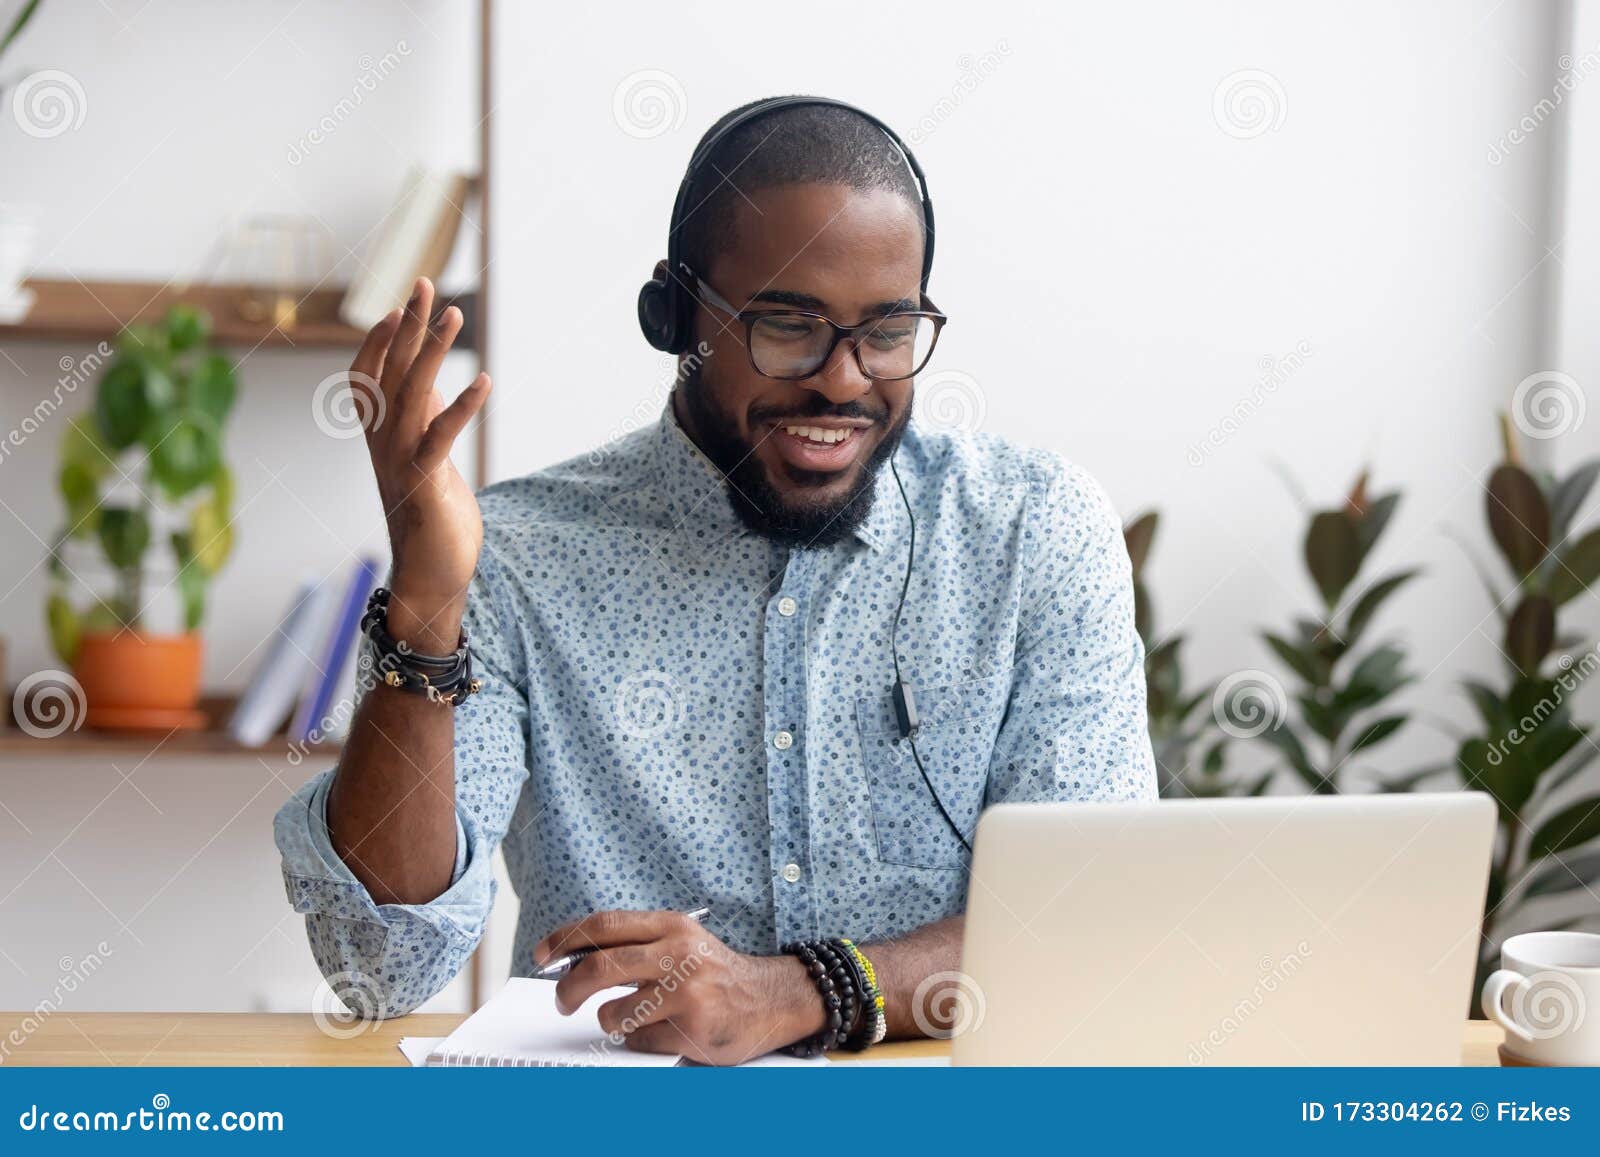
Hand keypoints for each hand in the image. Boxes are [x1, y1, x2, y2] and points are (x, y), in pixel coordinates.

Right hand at [348, 277, 490, 651]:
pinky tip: (484, 382)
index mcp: (380, 438)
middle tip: (425, 284)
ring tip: (454, 315)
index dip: (380, 340)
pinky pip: (440, 437)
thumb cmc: (432, 517)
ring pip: (411, 394)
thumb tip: (432, 382)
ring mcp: (400, 462)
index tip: (400, 306)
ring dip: (434, 351)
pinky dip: (461, 407)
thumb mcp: (427, 460)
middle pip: (390, 372)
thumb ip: (424, 421)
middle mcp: (383, 445)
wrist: (430, 578)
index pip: (367, 376)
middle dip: (408, 326)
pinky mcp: (426, 483)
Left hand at [534, 910, 825, 1065]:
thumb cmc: (715, 972)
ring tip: (627, 1018)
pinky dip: (639, 1040)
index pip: (603, 925)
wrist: (770, 999)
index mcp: (671, 926)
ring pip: (614, 1012)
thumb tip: (572, 957)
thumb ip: (635, 943)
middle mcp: (679, 954)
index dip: (564, 939)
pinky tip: (661, 1031)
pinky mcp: (692, 1028)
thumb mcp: (680, 941)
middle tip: (561, 1002)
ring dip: (609, 1021)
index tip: (543, 955)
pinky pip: (639, 1041)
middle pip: (600, 968)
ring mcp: (687, 993)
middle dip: (568, 989)